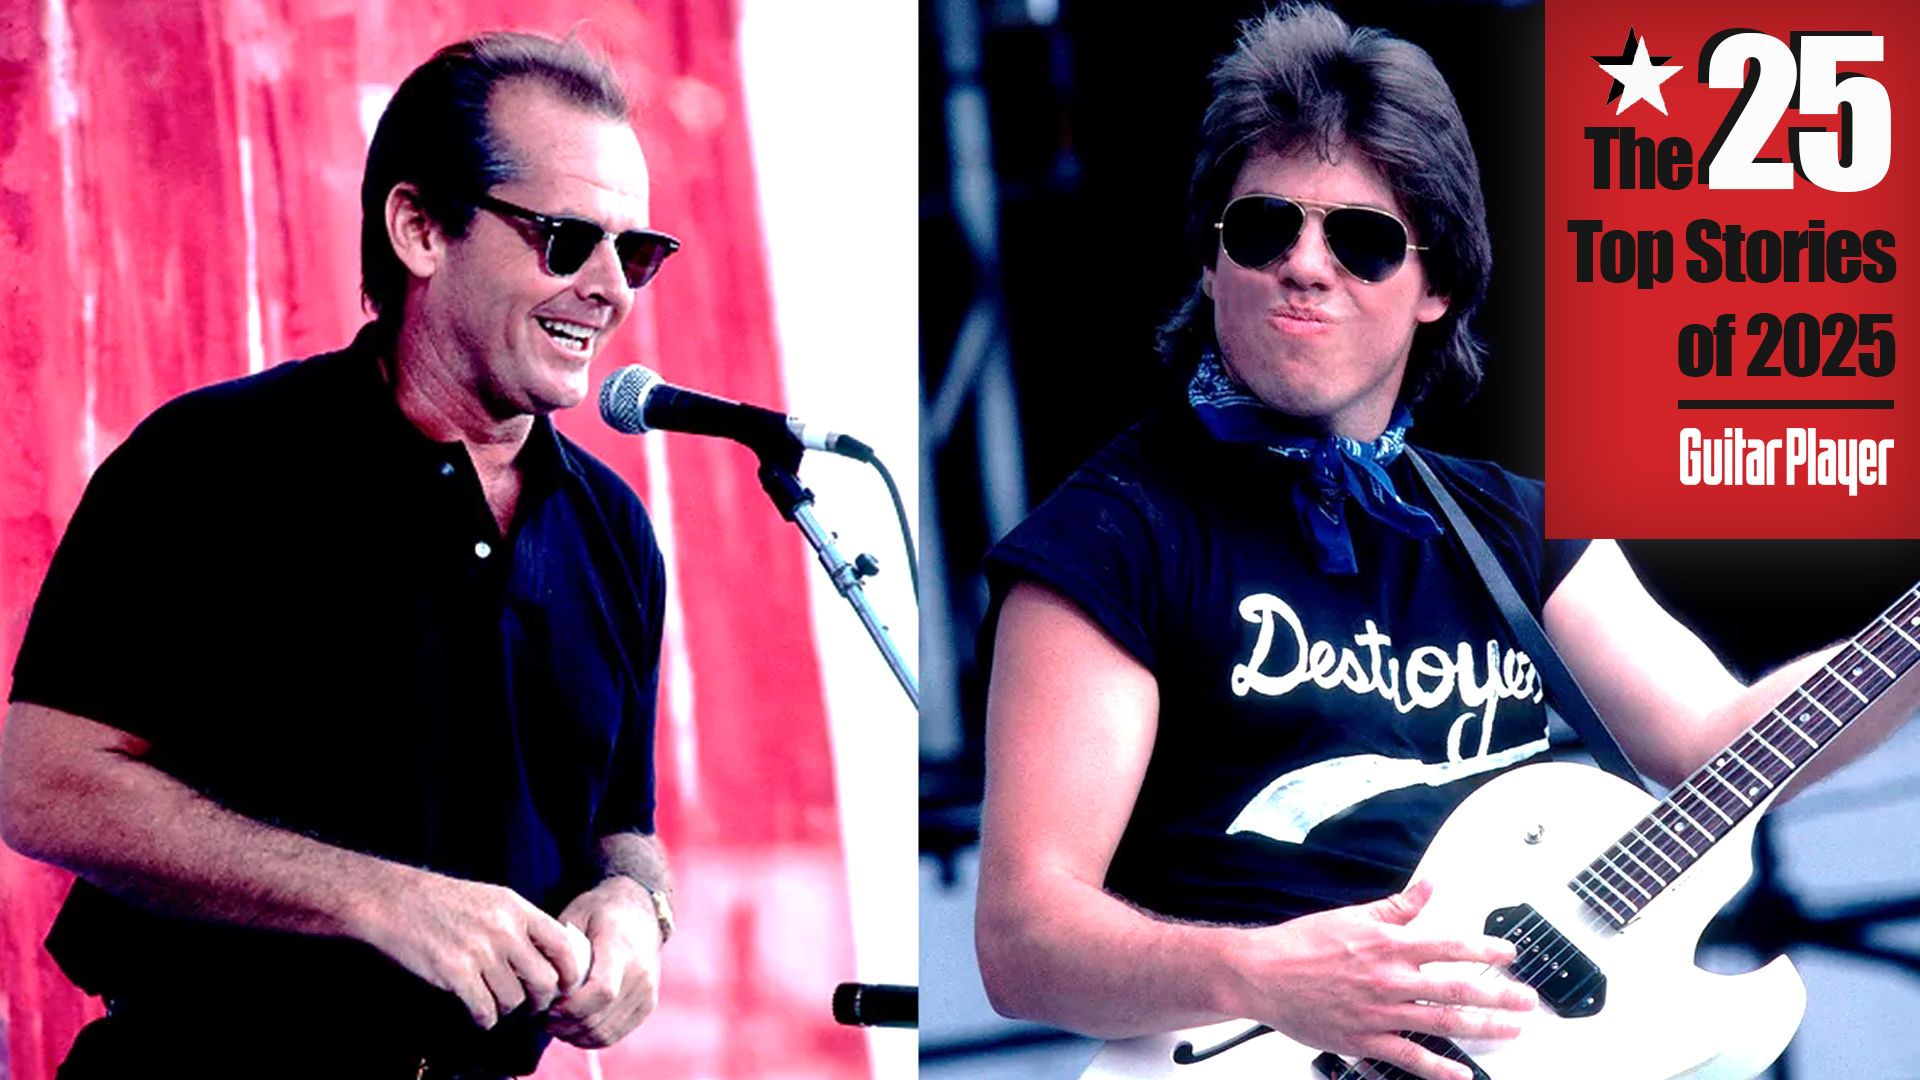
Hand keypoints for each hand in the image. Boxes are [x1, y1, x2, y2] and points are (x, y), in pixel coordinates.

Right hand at [357, 870, 585, 1029]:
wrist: (396, 901)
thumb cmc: (445, 901)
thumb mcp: (494, 898)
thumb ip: (523, 923)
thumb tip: (552, 954)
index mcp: (517, 908)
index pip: (563, 946)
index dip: (569, 973)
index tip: (565, 987)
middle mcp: (504, 930)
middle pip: (544, 981)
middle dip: (541, 1001)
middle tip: (532, 1006)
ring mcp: (480, 952)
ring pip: (514, 1000)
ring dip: (508, 1010)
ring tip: (497, 1004)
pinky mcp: (455, 973)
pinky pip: (484, 1010)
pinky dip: (484, 1018)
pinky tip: (479, 1012)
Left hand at [543, 876, 662, 1046]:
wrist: (642, 910)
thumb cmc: (601, 911)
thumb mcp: (576, 916)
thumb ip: (561, 949)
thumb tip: (541, 983)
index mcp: (621, 947)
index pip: (601, 991)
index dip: (570, 1007)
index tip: (548, 1006)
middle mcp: (640, 973)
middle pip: (600, 1018)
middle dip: (565, 1025)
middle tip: (543, 1017)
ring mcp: (647, 992)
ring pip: (605, 1033)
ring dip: (575, 1035)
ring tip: (557, 1022)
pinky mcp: (647, 1005)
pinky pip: (615, 1035)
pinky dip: (590, 1038)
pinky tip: (574, 1025)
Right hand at [1227, 880, 1535, 1079]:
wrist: (1261, 975)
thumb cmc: (1301, 945)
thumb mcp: (1352, 915)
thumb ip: (1397, 906)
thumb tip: (1429, 886)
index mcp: (1388, 945)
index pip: (1450, 946)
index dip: (1486, 949)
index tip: (1510, 954)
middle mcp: (1389, 980)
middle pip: (1457, 990)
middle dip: (1499, 996)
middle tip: (1527, 1001)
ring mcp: (1379, 1013)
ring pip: (1443, 1023)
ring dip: (1484, 1028)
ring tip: (1511, 1031)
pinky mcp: (1364, 1039)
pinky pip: (1410, 1057)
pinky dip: (1439, 1069)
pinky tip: (1462, 1073)